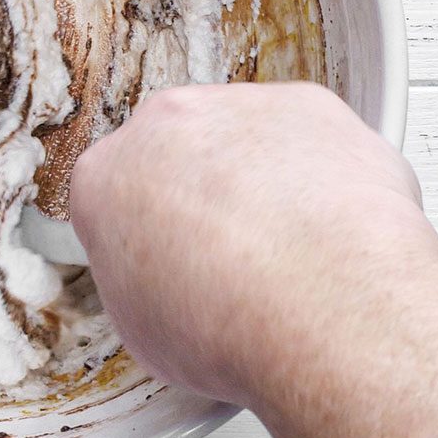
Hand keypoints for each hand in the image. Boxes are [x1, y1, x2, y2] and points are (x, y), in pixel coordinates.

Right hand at [70, 82, 437, 406]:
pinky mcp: (309, 105)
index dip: (146, 236)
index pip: (115, 197)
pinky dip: (320, 173)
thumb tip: (169, 283)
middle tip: (233, 256)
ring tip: (292, 248)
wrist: (326, 309)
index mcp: (106, 179)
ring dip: (263, 181)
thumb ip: (142, 280)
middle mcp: (164, 126)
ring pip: (246, 139)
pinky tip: (331, 226)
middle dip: (201, 195)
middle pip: (177, 153)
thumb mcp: (145, 333)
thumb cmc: (233, 327)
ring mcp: (239, 108)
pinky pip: (309, 136)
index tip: (171, 262)